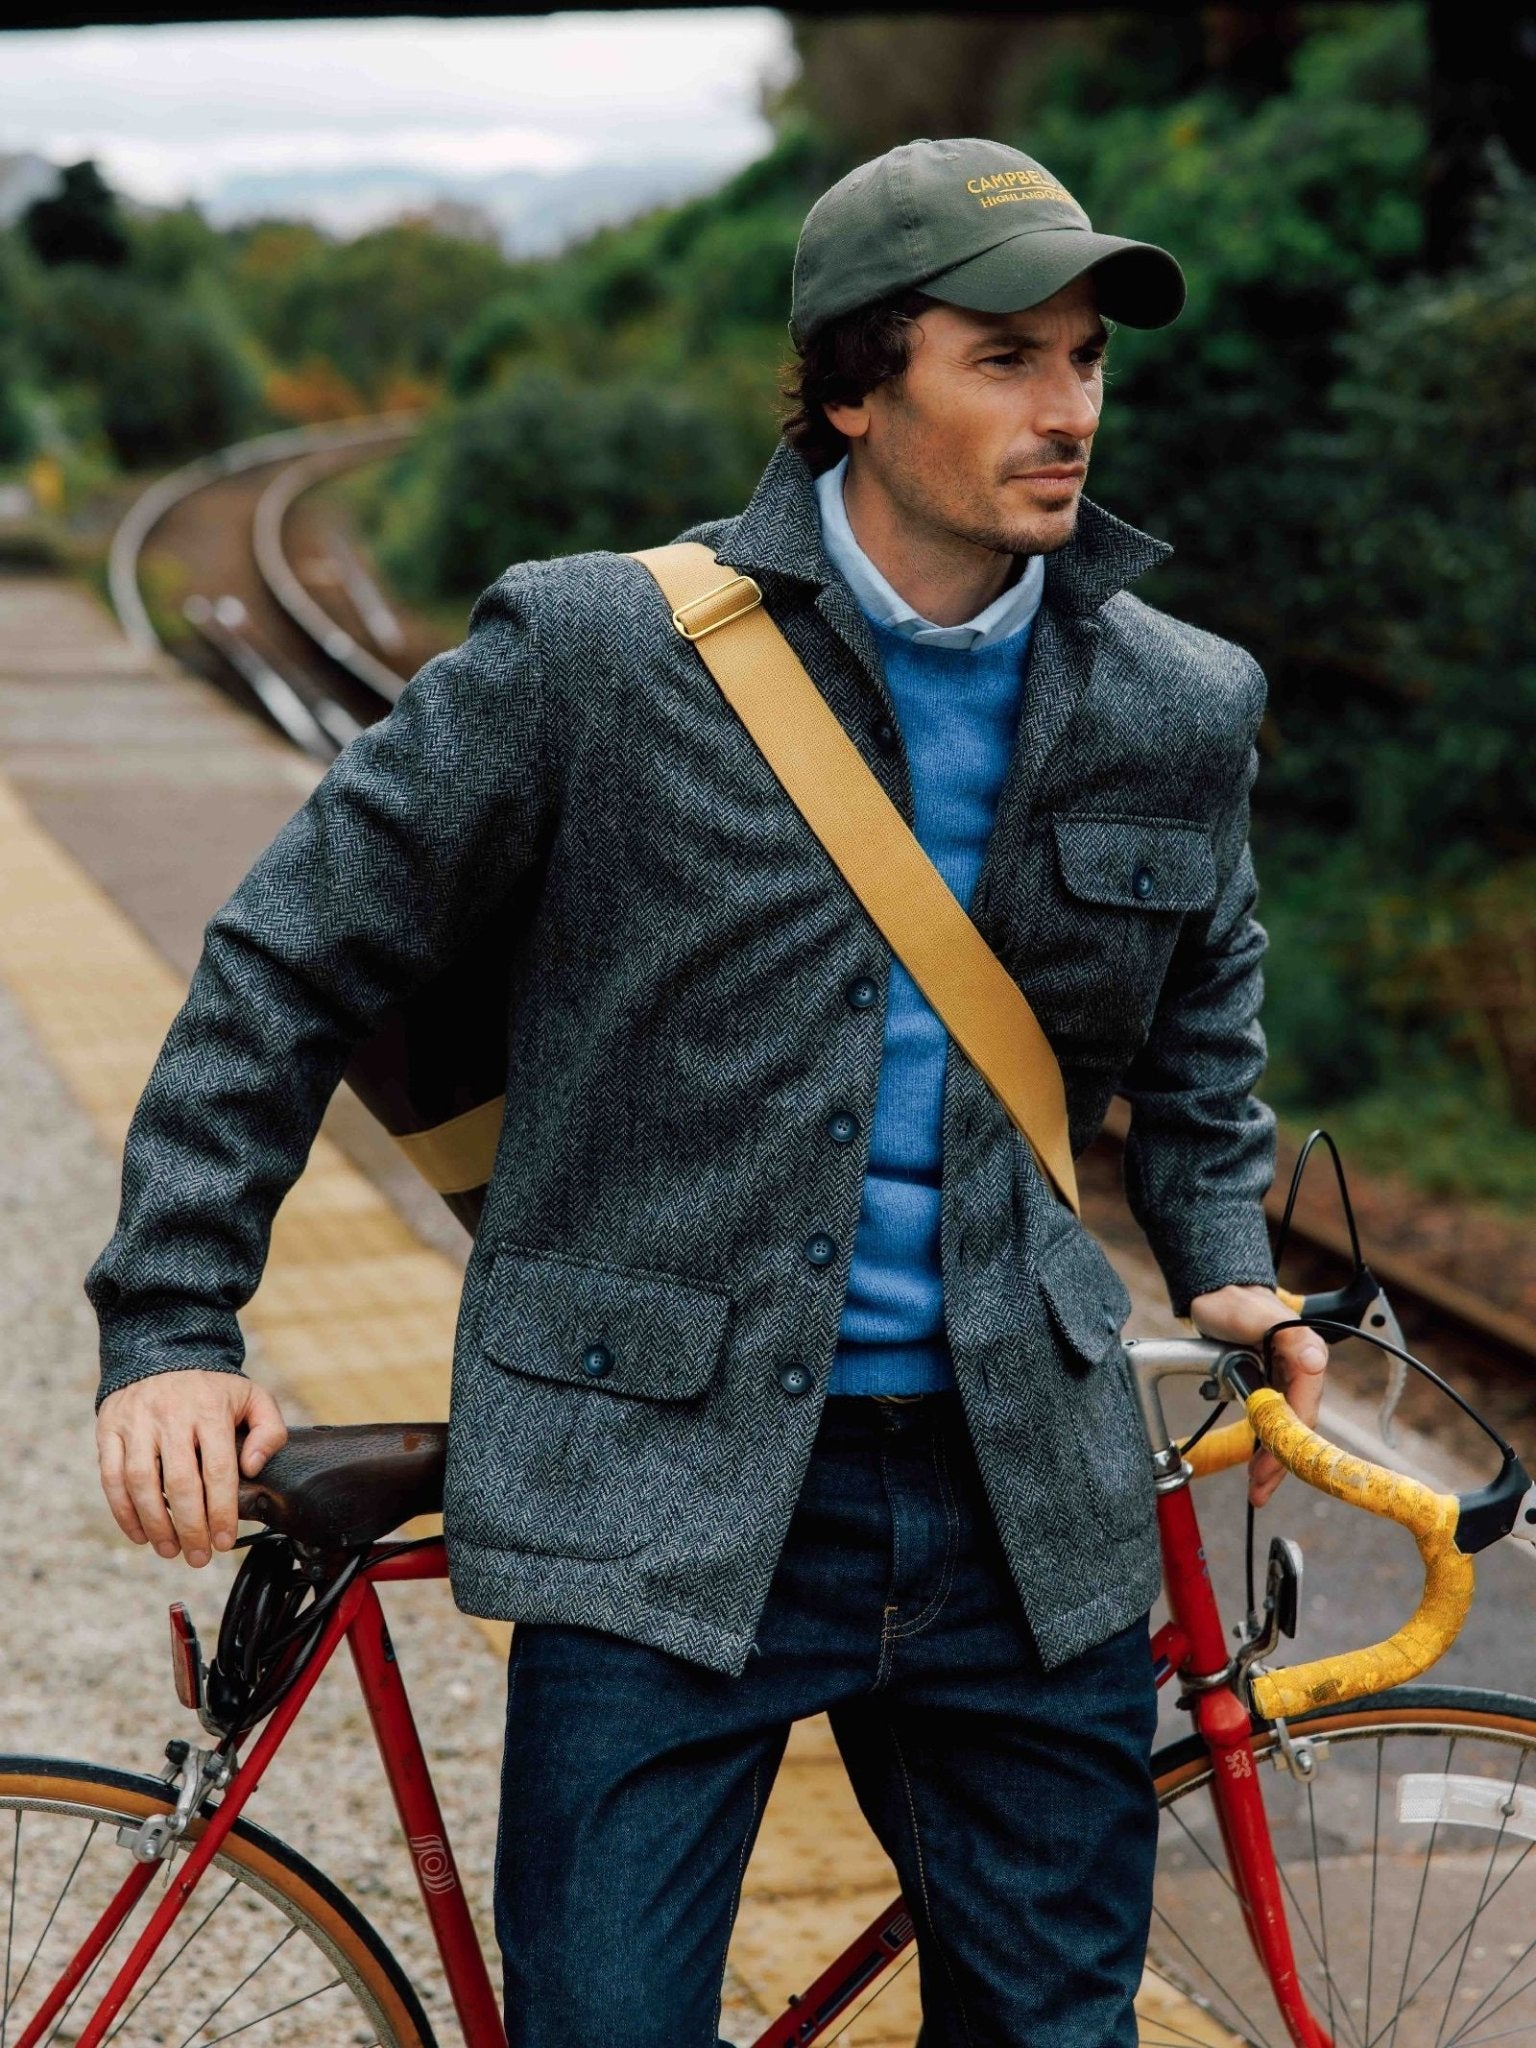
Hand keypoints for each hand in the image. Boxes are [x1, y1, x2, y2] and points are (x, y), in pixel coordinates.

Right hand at [95, 1370, 288, 1566]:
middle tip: (199, 1557)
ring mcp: (136, 1422)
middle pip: (179, 1483)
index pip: (217, 1469)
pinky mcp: (109, 1429)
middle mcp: (171, 1415)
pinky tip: (140, 1534)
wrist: (160, 1350)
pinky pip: (111, 1477)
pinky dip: (123, 1511)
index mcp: (210, 1409)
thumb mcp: (253, 1397)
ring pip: (141, 1483)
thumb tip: (253, 1468)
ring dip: (155, 1525)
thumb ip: (269, 1431)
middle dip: (190, 1528)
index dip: (220, 1511)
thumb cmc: (212, 1387)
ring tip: (170, 1550)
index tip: (224, 1542)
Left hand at [1185, 1283, 1328, 1508]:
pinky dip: (1262, 1446)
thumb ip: (1287, 1336)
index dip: (1289, 1441)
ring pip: (1285, 1431)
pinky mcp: (1270, 1389)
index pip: (1303, 1410)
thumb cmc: (1234, 1303)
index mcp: (1306, 1356)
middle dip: (1280, 1462)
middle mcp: (1302, 1373)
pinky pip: (1271, 1424)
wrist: (1216, 1295)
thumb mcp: (1255, 1315)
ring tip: (1257, 1490)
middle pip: (1297, 1428)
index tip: (1269, 1466)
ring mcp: (1287, 1383)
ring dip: (1272, 1462)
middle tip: (1258, 1490)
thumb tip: (1316, 1361)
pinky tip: (1253, 1466)